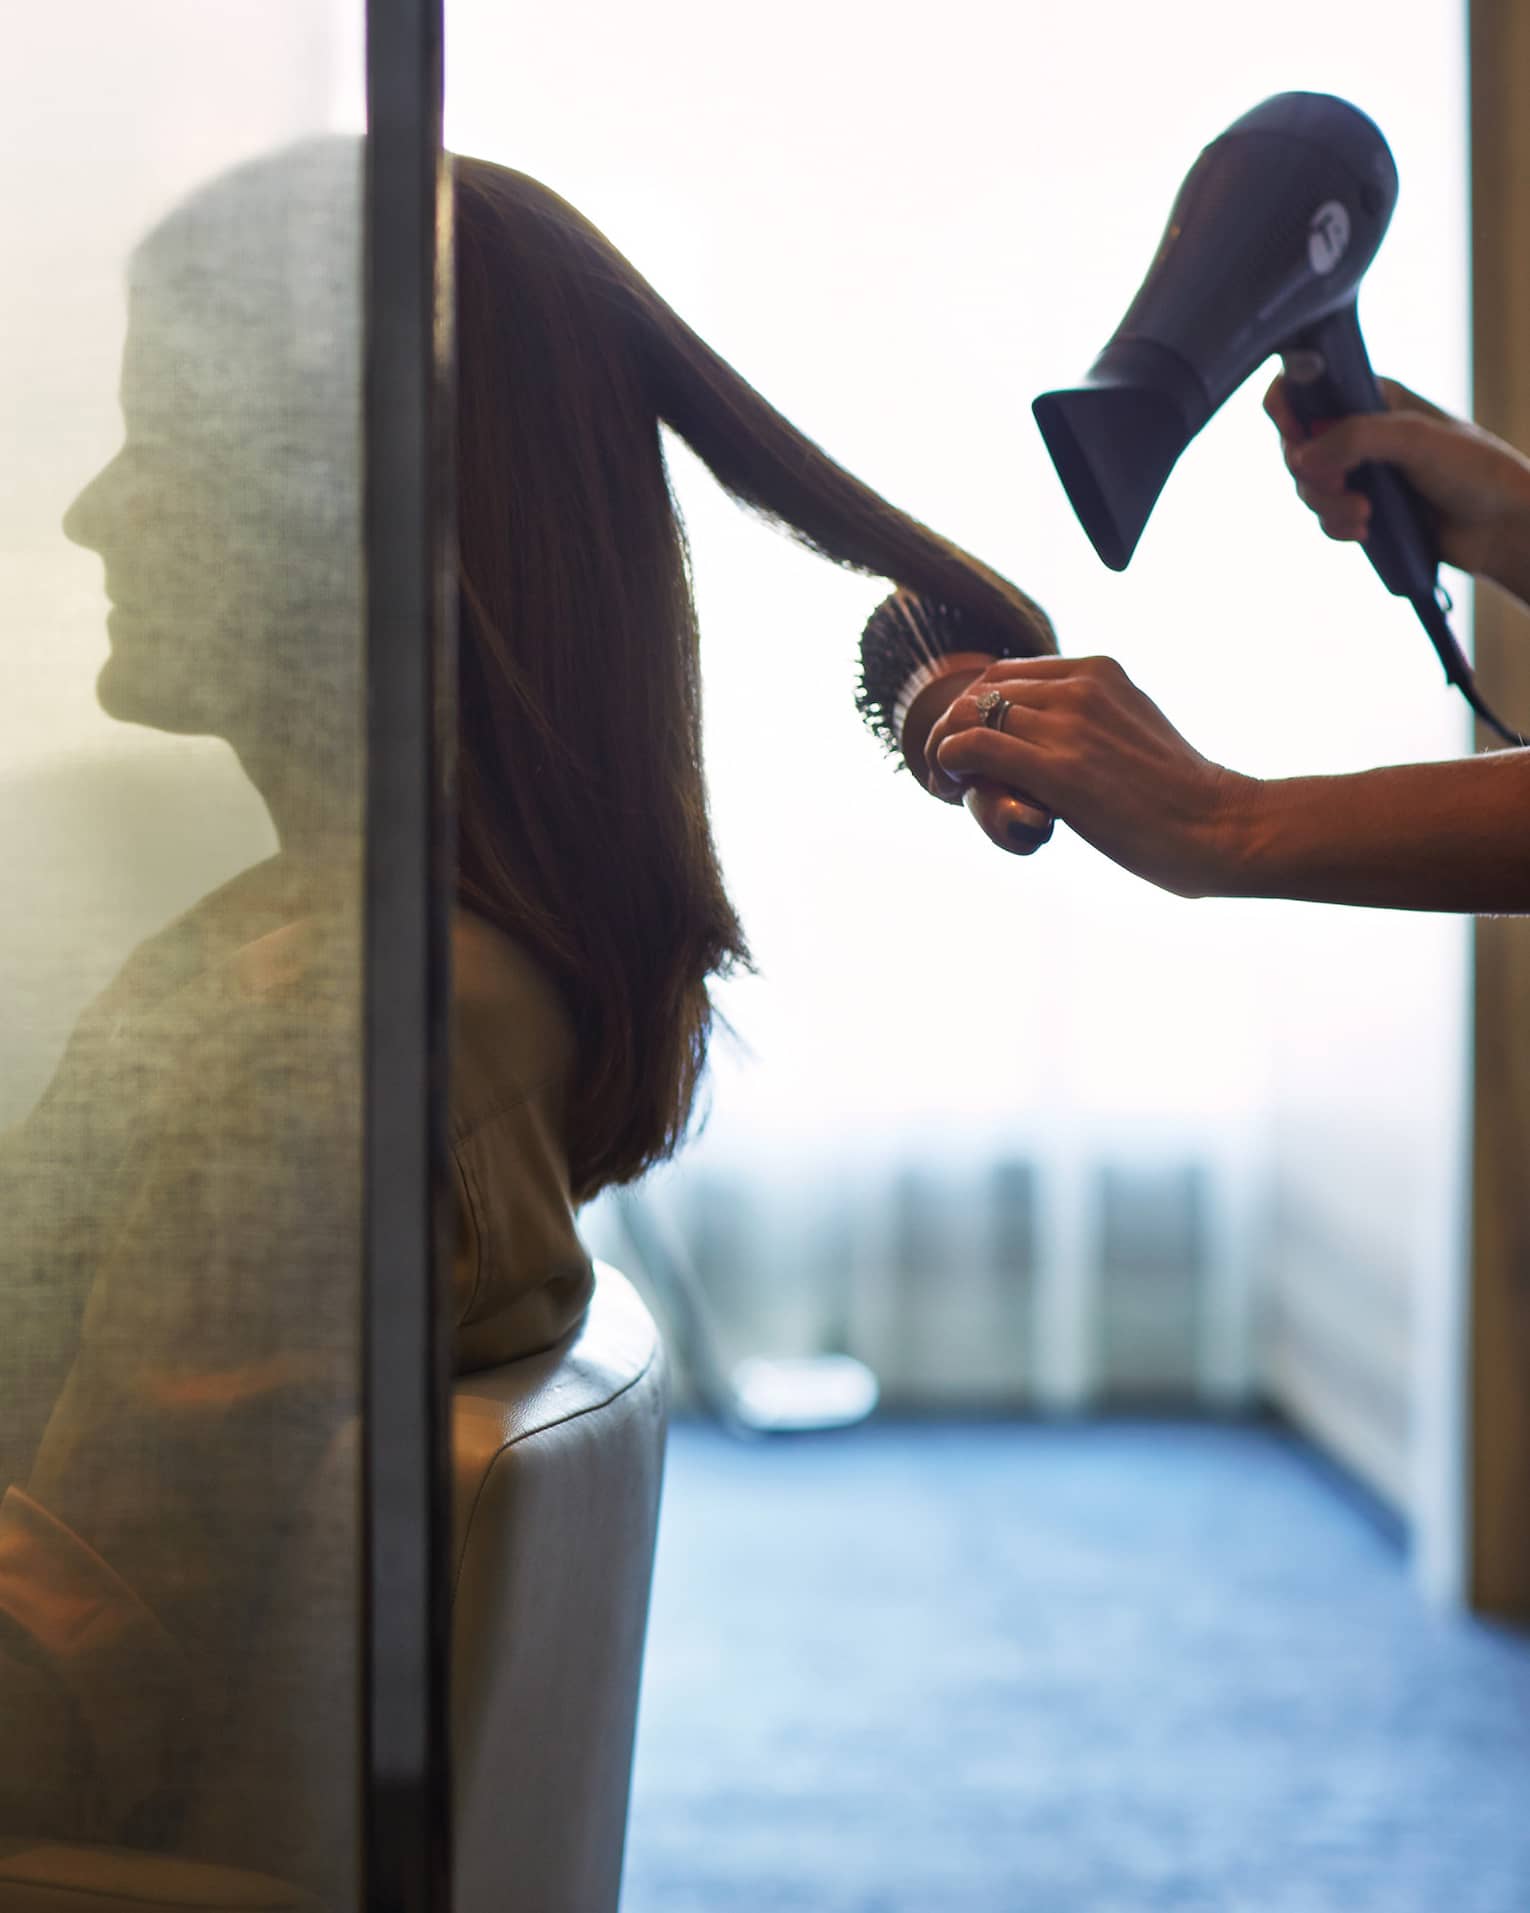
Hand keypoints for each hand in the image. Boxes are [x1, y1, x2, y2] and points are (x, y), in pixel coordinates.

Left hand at [926, 655, 1256, 897]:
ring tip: (946, 784)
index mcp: (1098, 672)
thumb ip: (1097, 724)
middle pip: (980, 691)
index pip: (1006, 674)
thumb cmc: (1183, 800)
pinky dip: (947, 763)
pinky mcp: (1057, 768)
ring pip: (968, 715)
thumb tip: (1067, 745)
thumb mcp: (1135, 734)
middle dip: (952, 727)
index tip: (971, 748)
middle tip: (947, 769)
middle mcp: (1080, 686)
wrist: (1220, 827)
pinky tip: (952, 788)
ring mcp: (1068, 724)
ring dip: (943, 749)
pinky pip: (973, 747)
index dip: (976, 709)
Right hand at [1265, 373, 1529, 597]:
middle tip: (1339, 487)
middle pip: (1298, 447)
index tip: (1296, 436)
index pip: (1308, 389)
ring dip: (1328, 506)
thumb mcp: (1414, 439)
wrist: (1501, 526)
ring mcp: (1360, 474)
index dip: (1287, 407)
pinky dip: (1336, 527)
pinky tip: (1365, 530)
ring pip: (1309, 488)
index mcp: (1372, 398)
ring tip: (1365, 515)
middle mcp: (1359, 432)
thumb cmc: (1474, 470)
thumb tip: (1302, 457)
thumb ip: (1355, 438)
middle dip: (1311, 474)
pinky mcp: (1363, 510)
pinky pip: (1325, 519)